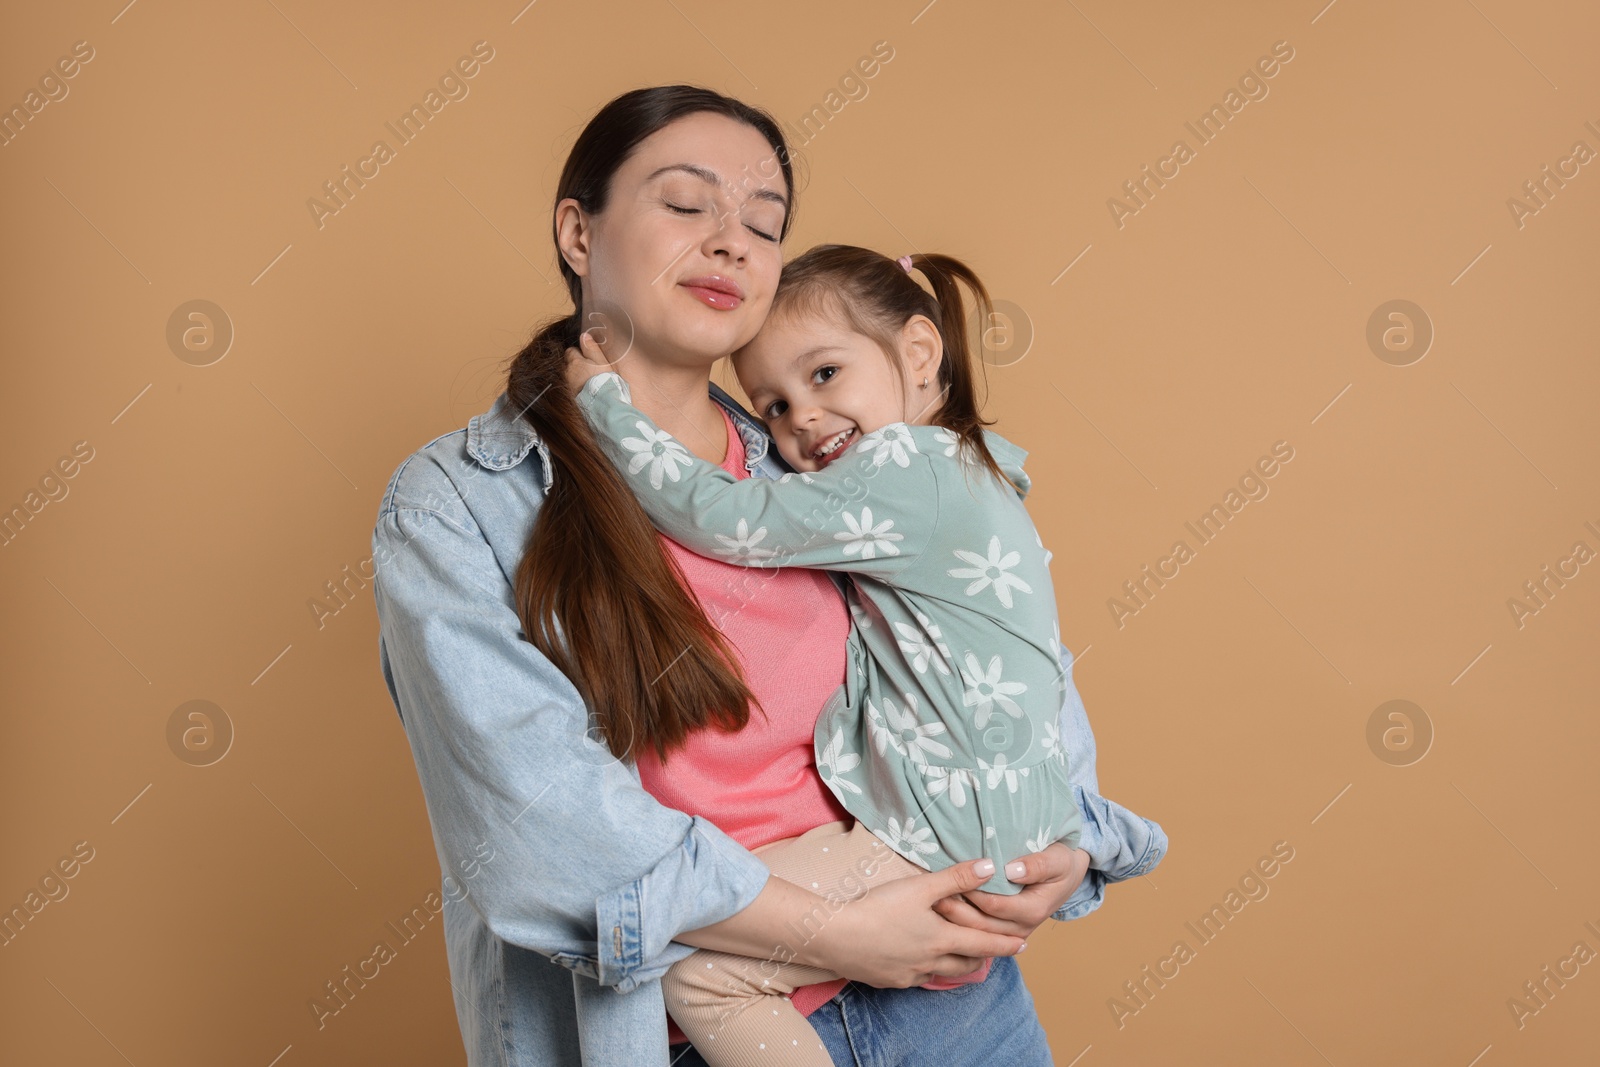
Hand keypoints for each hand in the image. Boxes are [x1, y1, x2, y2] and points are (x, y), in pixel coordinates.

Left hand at [564, 330, 614, 392]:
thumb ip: (591, 348)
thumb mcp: (601, 361)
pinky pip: (571, 385)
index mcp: (574, 361)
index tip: (587, 357)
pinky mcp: (570, 395)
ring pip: (569, 374)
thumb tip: (584, 335)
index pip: (570, 351)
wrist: (602, 403)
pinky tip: (586, 388)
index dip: (579, 352)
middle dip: (575, 364)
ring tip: (588, 379)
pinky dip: (576, 385)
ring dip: (575, 375)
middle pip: (568, 363)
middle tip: (588, 368)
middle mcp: (567, 372)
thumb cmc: (603, 380)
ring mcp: (567, 384)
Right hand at [806, 858, 1025, 987]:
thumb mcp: (920, 887)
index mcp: (942, 938)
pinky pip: (917, 978)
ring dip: (958, 966)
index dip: (1005, 944)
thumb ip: (956, 878)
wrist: (835, 937)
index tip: (1023, 945)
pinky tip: (921, 963)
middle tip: (995, 953)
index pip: (983, 943)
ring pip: (943, 974)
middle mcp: (930, 961)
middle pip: (967, 964)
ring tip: (963, 959)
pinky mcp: (890, 981)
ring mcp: (909, 974)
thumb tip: (991, 867)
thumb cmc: (878, 908)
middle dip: (984, 958)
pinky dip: (928, 971)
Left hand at [933, 843, 1088, 939]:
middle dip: (956, 909)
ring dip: (954, 919)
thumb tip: (1011, 871)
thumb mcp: (1057, 859)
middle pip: (981, 924)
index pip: (994, 905)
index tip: (952, 878)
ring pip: (976, 932)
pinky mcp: (1003, 932)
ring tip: (932, 901)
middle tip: (932, 893)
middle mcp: (1021, 928)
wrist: (1065, 876)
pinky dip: (960, 924)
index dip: (972, 892)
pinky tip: (942, 910)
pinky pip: (978, 933)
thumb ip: (1037, 865)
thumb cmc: (1060, 863)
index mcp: (1033, 910)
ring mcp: (1011, 933)